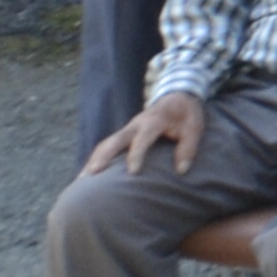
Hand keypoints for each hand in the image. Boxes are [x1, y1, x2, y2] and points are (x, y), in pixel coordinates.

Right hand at [88, 91, 205, 177]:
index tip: (132, 172)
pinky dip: (96, 159)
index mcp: (154, 121)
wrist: (177, 96)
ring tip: (82, 180)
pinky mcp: (124, 134)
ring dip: (94, 159)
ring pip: (106, 143)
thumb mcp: (194, 128)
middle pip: (115, 139)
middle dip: (103, 156)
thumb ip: (188, 148)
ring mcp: (127, 129)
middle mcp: (136, 125)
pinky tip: (87, 176)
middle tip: (92, 173)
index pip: (143, 139)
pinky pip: (107, 146)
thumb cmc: (186, 115)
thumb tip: (181, 171)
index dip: (136, 155)